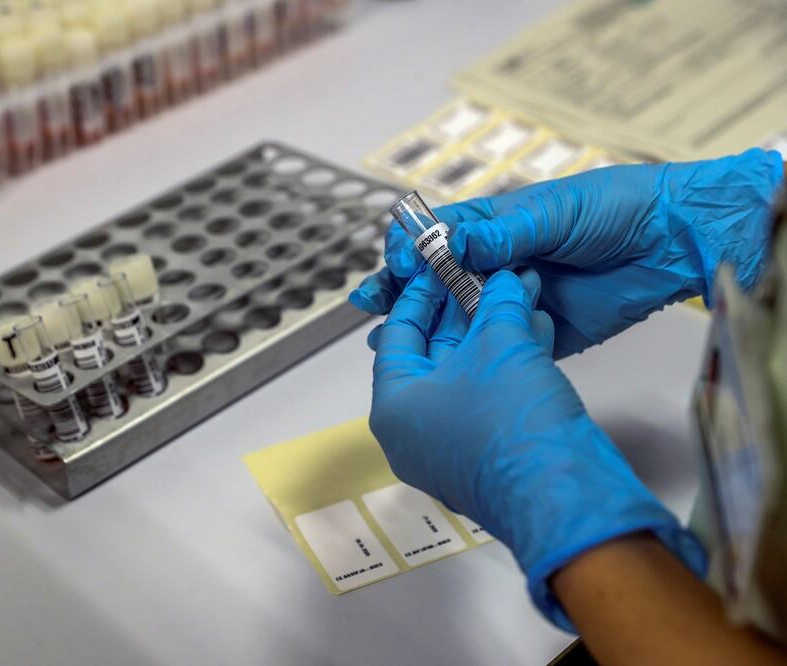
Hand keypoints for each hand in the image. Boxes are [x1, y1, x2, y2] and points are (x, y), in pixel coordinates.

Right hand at [352, 148, 783, 356]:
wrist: (672, 243)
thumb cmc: (613, 210)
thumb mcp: (555, 212)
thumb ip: (505, 234)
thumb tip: (453, 245)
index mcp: (493, 226)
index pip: (435, 236)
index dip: (411, 249)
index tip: (399, 263)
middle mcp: (492, 263)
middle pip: (433, 278)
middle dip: (398, 289)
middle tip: (370, 303)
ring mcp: (509, 301)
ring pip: (453, 316)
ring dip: (418, 326)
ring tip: (384, 341)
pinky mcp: (533, 332)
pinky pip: (490, 345)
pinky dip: (460, 355)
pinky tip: (433, 365)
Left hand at [370, 268, 704, 629]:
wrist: (562, 494)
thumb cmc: (512, 423)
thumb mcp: (502, 343)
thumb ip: (498, 303)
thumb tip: (506, 281)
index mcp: (394, 405)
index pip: (396, 334)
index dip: (421, 293)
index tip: (438, 267)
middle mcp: (413, 432)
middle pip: (433, 354)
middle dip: (465, 311)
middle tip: (484, 276)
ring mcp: (448, 449)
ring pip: (467, 375)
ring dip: (494, 334)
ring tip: (519, 294)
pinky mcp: (486, 458)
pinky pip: (488, 399)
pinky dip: (508, 364)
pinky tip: (536, 331)